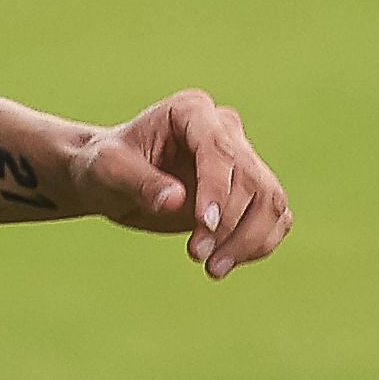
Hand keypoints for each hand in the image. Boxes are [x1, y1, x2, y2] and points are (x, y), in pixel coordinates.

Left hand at [74, 90, 292, 280]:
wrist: (111, 181)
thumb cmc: (104, 166)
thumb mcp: (108, 171)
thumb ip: (139, 181)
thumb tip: (176, 200)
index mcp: (191, 110)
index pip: (219, 149)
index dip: (217, 189)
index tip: (204, 227)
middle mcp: (224, 129)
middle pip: (250, 178)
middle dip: (229, 223)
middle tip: (196, 255)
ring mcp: (241, 159)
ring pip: (270, 200)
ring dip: (249, 239)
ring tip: (213, 268)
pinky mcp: (249, 190)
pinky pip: (275, 216)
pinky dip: (260, 243)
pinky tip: (228, 262)